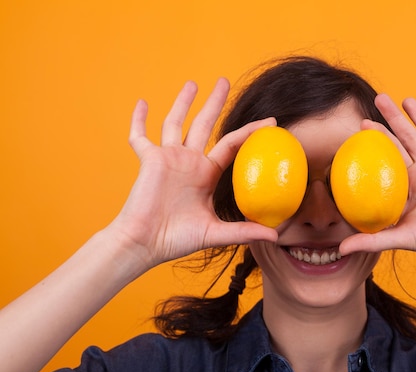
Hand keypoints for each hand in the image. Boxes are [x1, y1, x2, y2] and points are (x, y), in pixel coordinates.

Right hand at [110, 79, 276, 268]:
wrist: (146, 243)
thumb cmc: (178, 239)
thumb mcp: (216, 233)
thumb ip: (244, 232)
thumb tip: (275, 236)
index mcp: (206, 173)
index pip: (232, 144)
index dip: (250, 132)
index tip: (271, 122)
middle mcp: (189, 161)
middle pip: (204, 124)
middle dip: (214, 103)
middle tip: (224, 81)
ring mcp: (168, 158)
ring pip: (175, 123)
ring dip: (182, 103)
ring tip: (193, 83)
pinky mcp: (148, 160)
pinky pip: (139, 136)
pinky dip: (139, 120)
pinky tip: (142, 102)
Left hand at [340, 94, 415, 269]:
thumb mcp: (400, 238)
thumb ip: (370, 241)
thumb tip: (339, 249)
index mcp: (410, 184)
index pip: (390, 155)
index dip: (377, 139)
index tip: (361, 124)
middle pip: (407, 137)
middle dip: (393, 118)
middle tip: (379, 99)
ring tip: (407, 100)